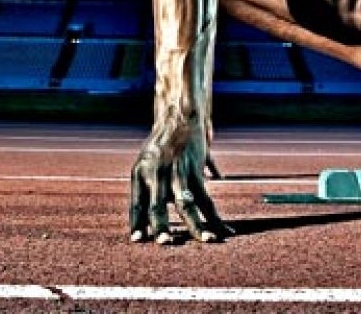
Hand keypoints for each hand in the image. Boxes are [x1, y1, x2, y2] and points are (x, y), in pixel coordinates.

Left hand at [128, 110, 227, 244]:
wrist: (179, 115)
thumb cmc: (163, 142)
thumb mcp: (147, 161)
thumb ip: (151, 187)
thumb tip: (152, 212)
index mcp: (139, 173)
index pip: (136, 204)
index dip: (137, 223)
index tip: (138, 240)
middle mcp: (155, 173)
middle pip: (157, 206)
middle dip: (161, 226)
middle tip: (164, 243)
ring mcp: (176, 171)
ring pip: (187, 205)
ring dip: (197, 226)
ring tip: (207, 240)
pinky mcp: (195, 169)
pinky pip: (207, 197)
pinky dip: (216, 215)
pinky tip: (224, 228)